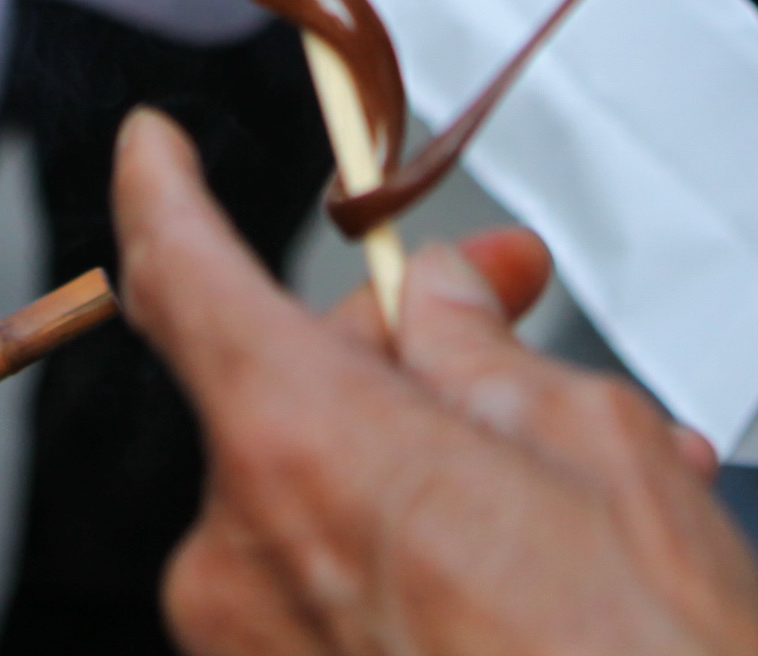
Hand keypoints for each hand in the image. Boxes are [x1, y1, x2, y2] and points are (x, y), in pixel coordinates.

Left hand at [117, 110, 757, 655]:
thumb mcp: (604, 451)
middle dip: (403, 360)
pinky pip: (328, 608)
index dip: (163, 194)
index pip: (184, 275)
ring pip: (322, 508)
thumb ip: (485, 351)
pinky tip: (532, 588)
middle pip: (285, 396)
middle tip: (525, 331)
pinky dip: (413, 574)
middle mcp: (240, 560)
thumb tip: (436, 301)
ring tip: (582, 505)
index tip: (153, 150)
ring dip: (428, 479)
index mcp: (302, 447)